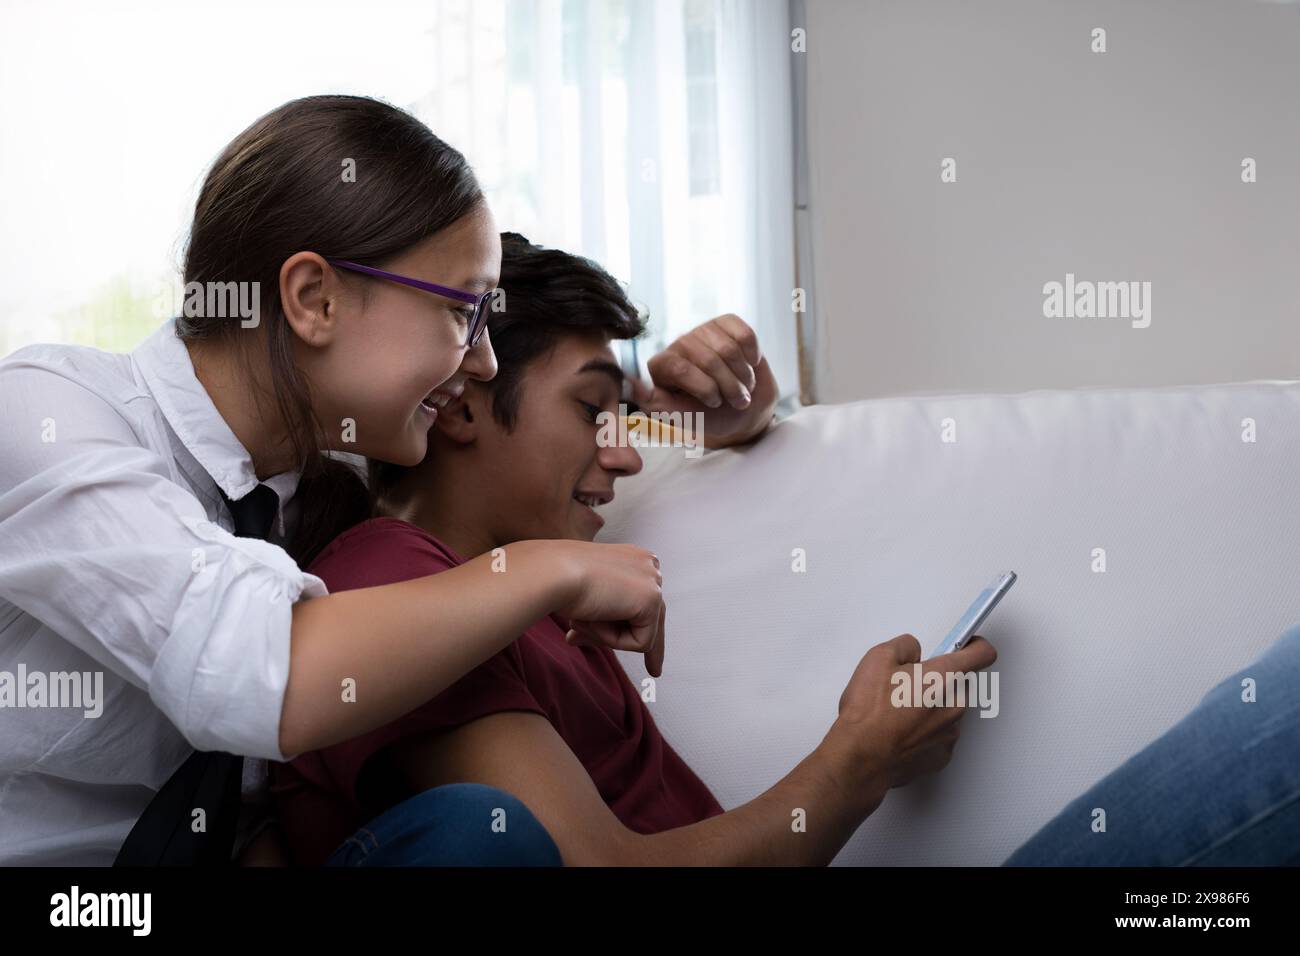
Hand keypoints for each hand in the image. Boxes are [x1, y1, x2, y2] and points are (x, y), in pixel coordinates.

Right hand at [550, 541, 665, 676]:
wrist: (552, 572)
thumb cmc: (557, 581)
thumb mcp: (585, 598)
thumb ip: (599, 614)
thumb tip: (592, 635)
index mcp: (632, 558)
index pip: (640, 601)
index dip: (630, 627)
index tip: (636, 647)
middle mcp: (648, 564)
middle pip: (652, 617)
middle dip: (640, 642)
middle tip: (655, 673)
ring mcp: (653, 581)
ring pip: (642, 631)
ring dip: (607, 636)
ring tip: (578, 620)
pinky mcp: (652, 600)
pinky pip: (640, 642)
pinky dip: (613, 640)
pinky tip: (593, 618)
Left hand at [631, 314, 778, 447]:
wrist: (745, 409)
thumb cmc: (710, 416)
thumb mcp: (684, 417)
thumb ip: (657, 405)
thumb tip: (633, 388)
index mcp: (662, 366)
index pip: (680, 368)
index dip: (705, 388)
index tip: (714, 403)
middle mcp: (679, 344)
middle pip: (708, 359)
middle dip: (729, 386)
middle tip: (737, 401)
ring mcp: (703, 330)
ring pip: (729, 348)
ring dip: (743, 375)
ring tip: (743, 387)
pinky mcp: (726, 323)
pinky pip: (745, 334)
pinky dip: (752, 355)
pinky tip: (749, 365)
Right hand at [832, 633, 997, 789]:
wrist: (861, 756)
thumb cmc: (869, 712)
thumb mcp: (879, 657)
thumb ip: (906, 645)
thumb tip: (913, 652)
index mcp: (944, 677)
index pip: (982, 653)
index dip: (973, 645)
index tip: (966, 644)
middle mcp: (955, 705)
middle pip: (960, 684)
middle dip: (939, 681)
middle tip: (909, 684)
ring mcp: (950, 733)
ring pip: (949, 711)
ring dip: (931, 707)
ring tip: (899, 712)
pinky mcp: (942, 755)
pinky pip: (940, 736)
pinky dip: (925, 731)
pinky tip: (901, 731)